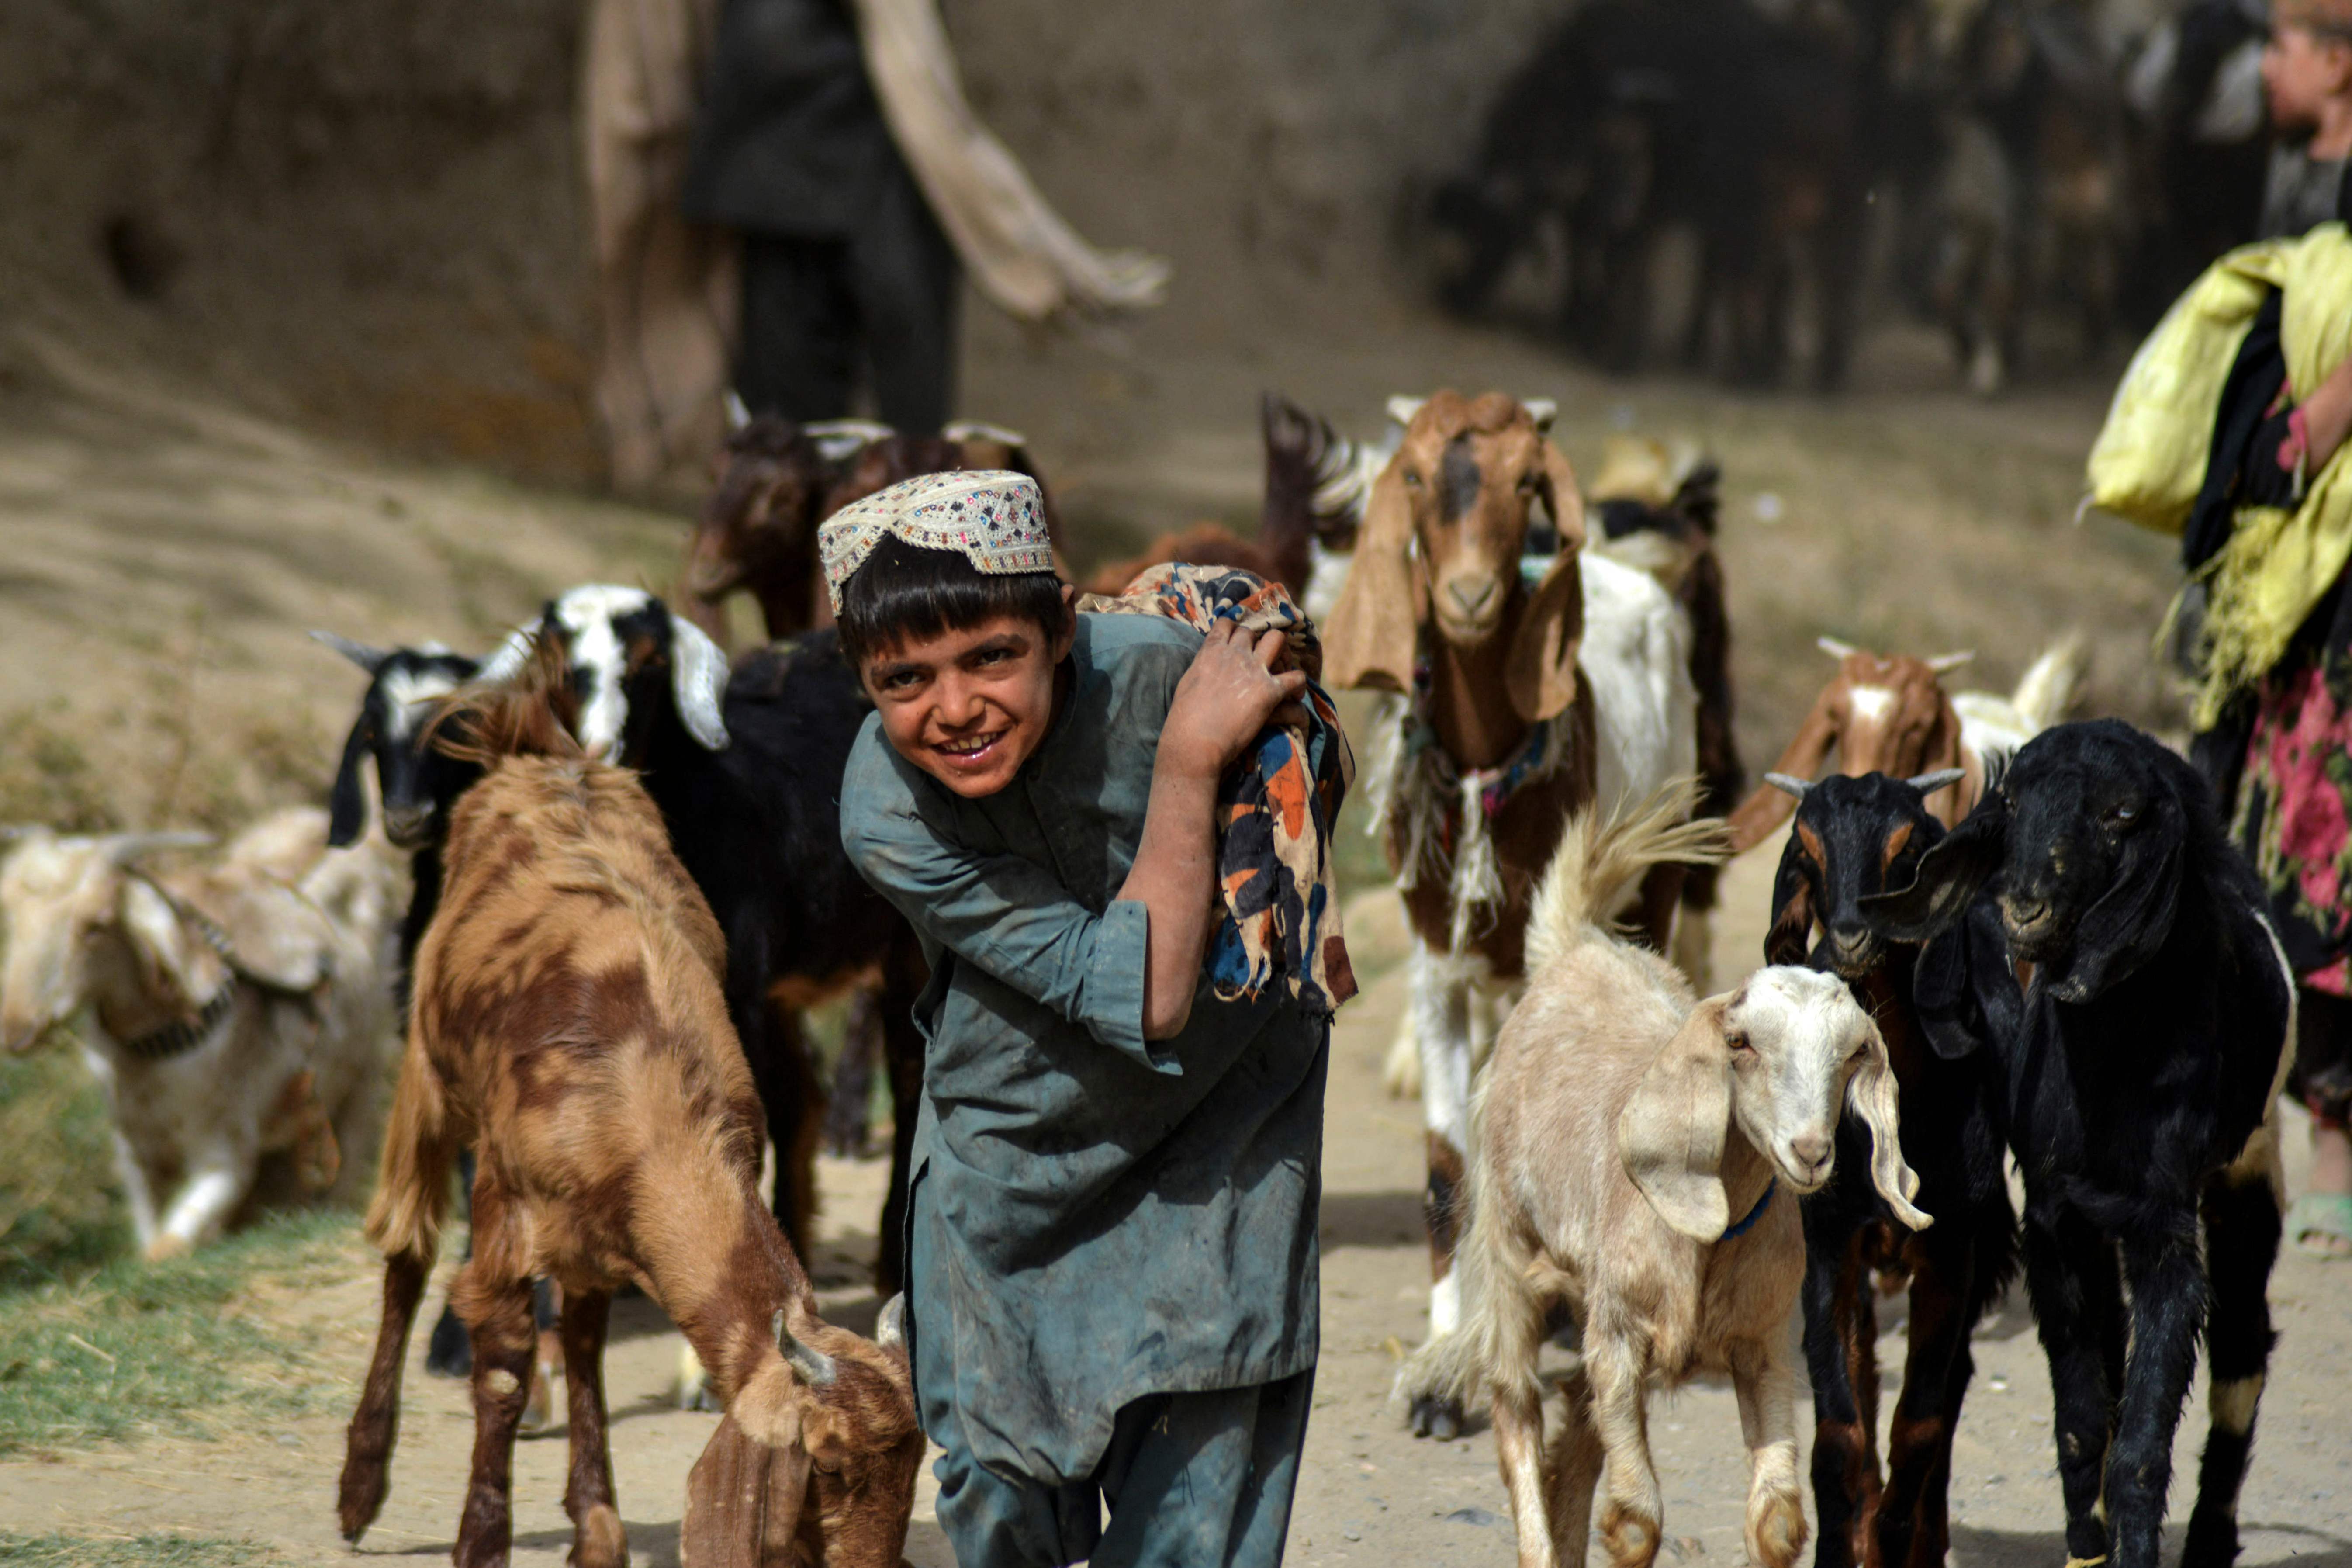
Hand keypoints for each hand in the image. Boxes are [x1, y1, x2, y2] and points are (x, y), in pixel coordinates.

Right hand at [1160, 620, 1310, 779]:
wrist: (1194, 742)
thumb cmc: (1185, 719)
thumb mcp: (1188, 682)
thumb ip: (1202, 666)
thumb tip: (1207, 662)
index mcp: (1211, 651)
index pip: (1227, 624)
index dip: (1236, 631)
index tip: (1240, 643)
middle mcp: (1234, 654)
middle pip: (1253, 632)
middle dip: (1258, 643)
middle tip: (1262, 660)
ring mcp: (1254, 670)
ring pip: (1277, 640)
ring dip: (1282, 652)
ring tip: (1282, 669)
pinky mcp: (1270, 691)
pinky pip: (1296, 677)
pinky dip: (1299, 684)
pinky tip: (1295, 695)